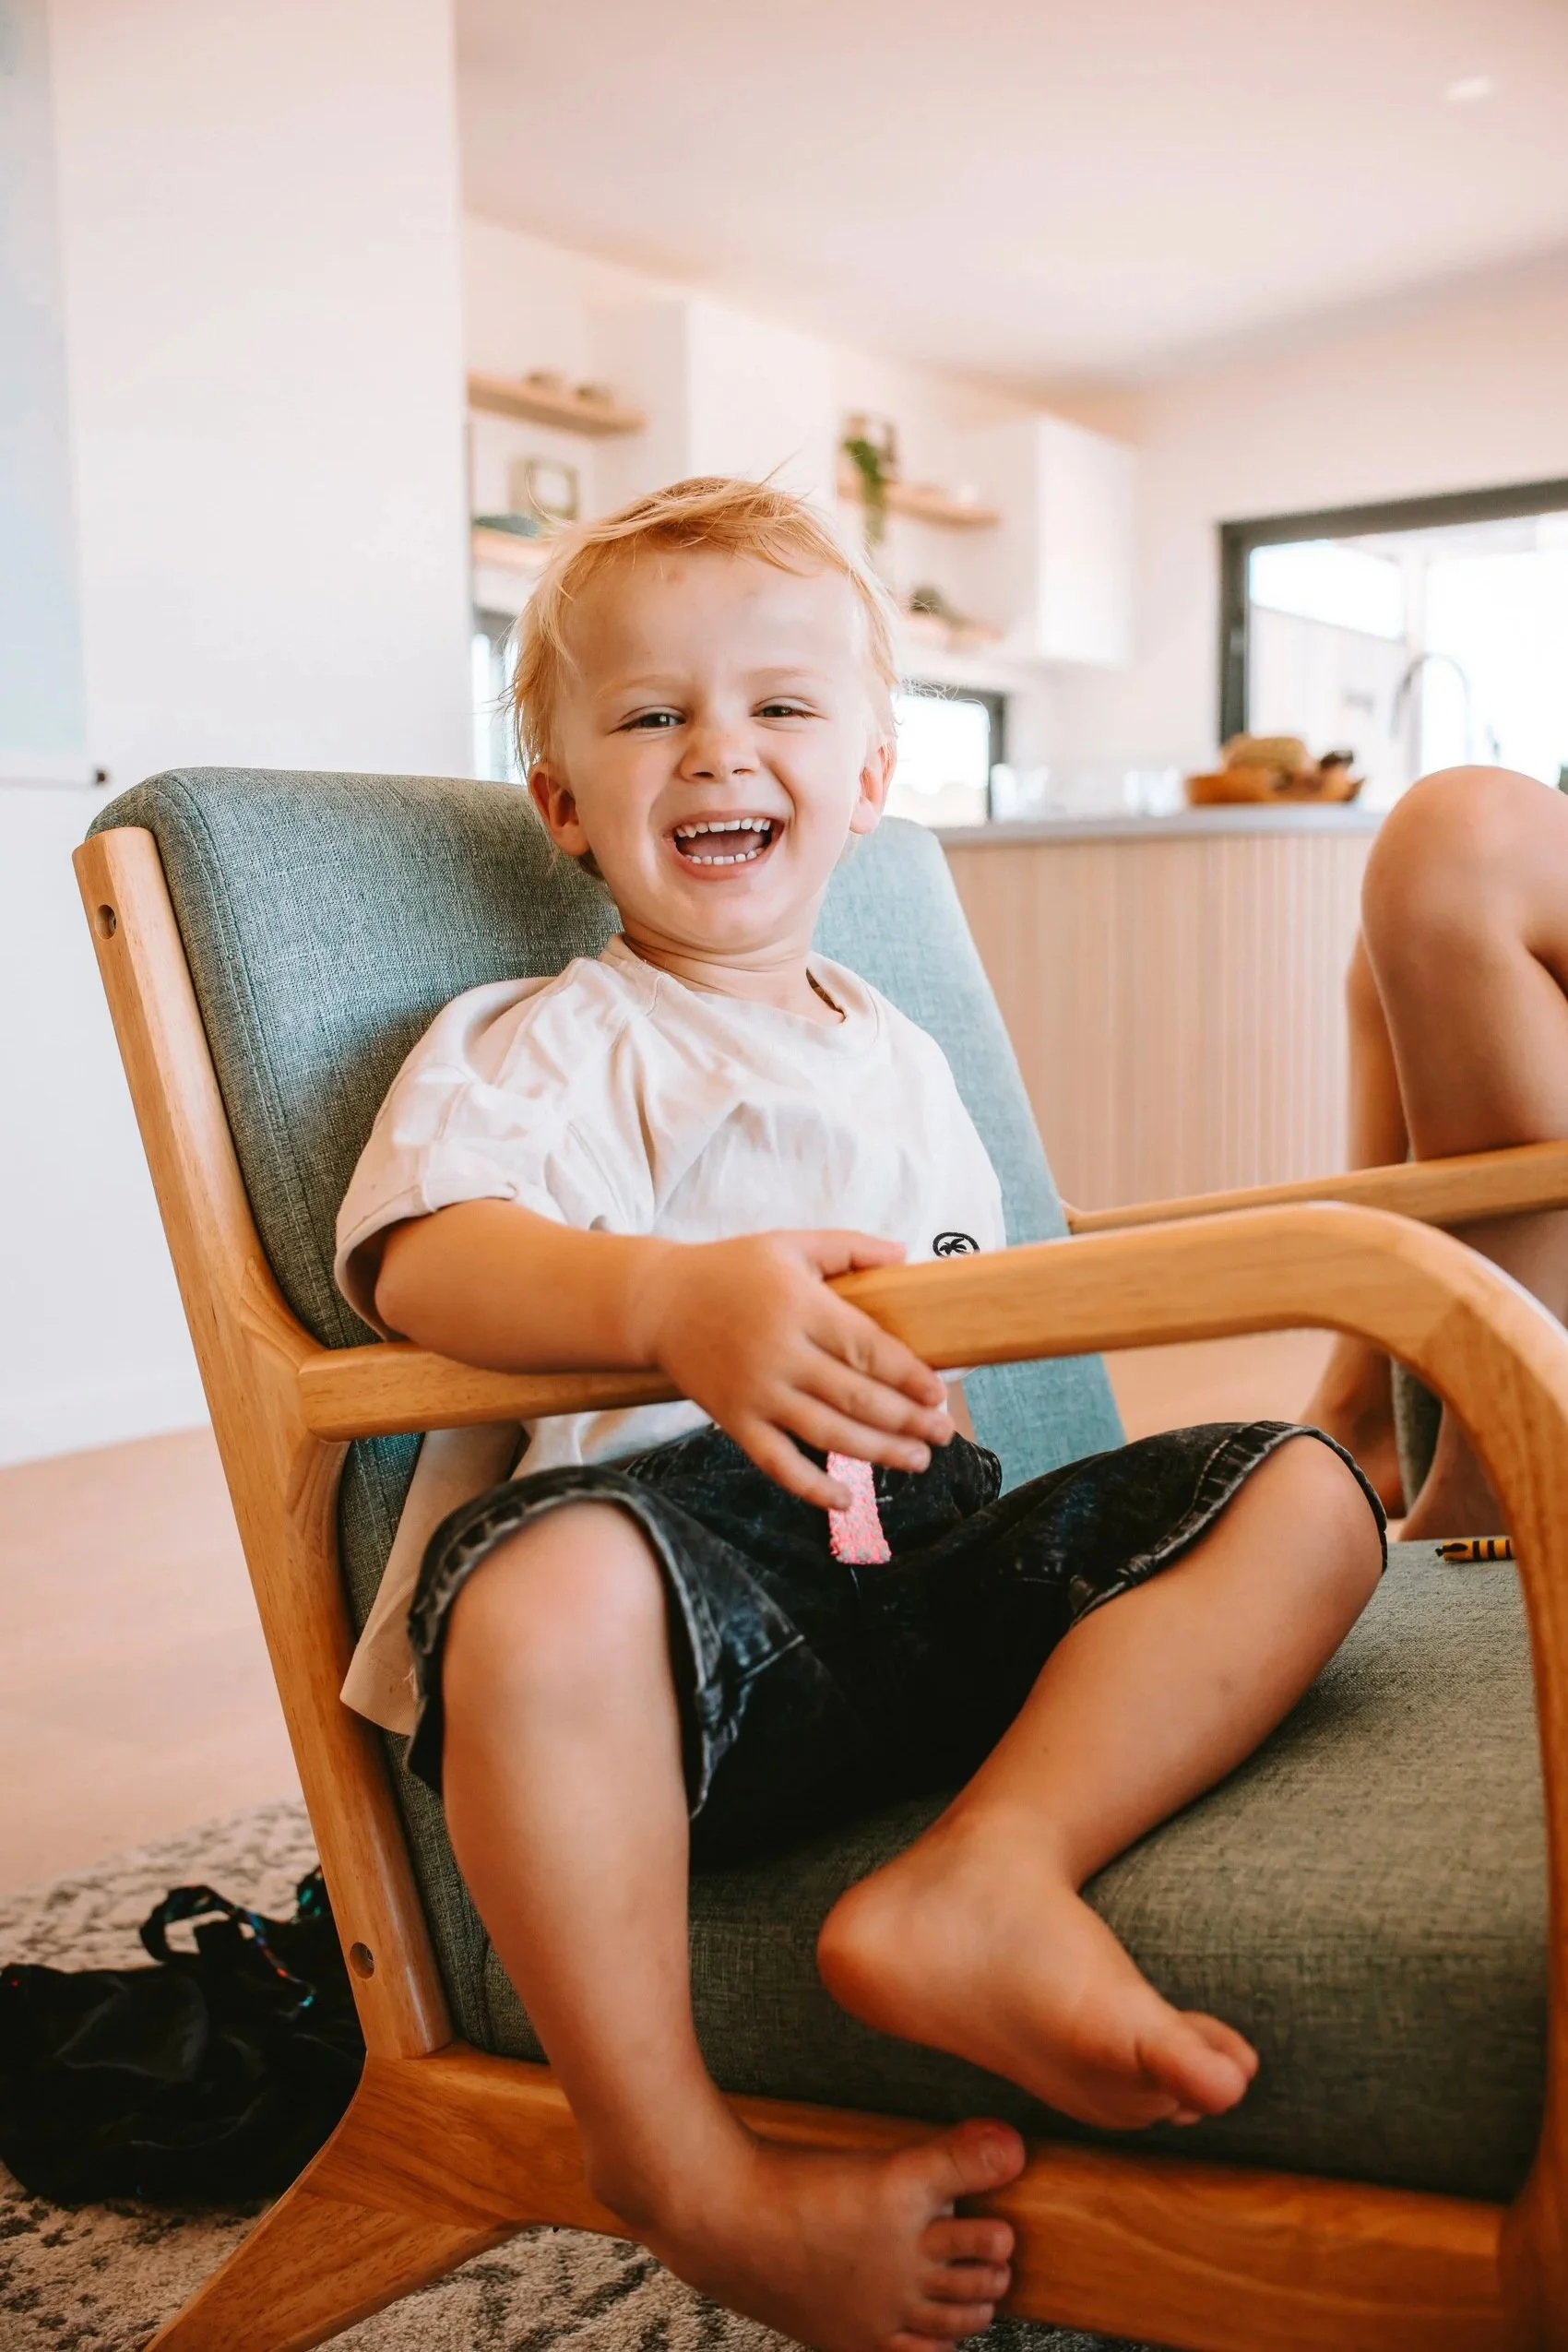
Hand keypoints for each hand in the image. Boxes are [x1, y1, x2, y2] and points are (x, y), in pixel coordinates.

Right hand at [632, 1231, 953, 1509]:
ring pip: (827, 1434)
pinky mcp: (734, 1420)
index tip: (939, 1394)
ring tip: (917, 1461)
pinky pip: (777, 1463)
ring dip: (878, 1453)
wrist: (656, 1303)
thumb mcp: (790, 1243)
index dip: (909, 1377)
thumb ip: (848, 1248)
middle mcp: (780, 1354)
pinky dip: (811, 1488)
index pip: (868, 1349)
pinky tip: (845, 1499)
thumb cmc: (730, 1269)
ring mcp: (756, 1392)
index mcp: (800, 1307)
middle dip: (907, 1421)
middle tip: (943, 1435)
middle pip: (856, 1397)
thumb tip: (904, 1254)